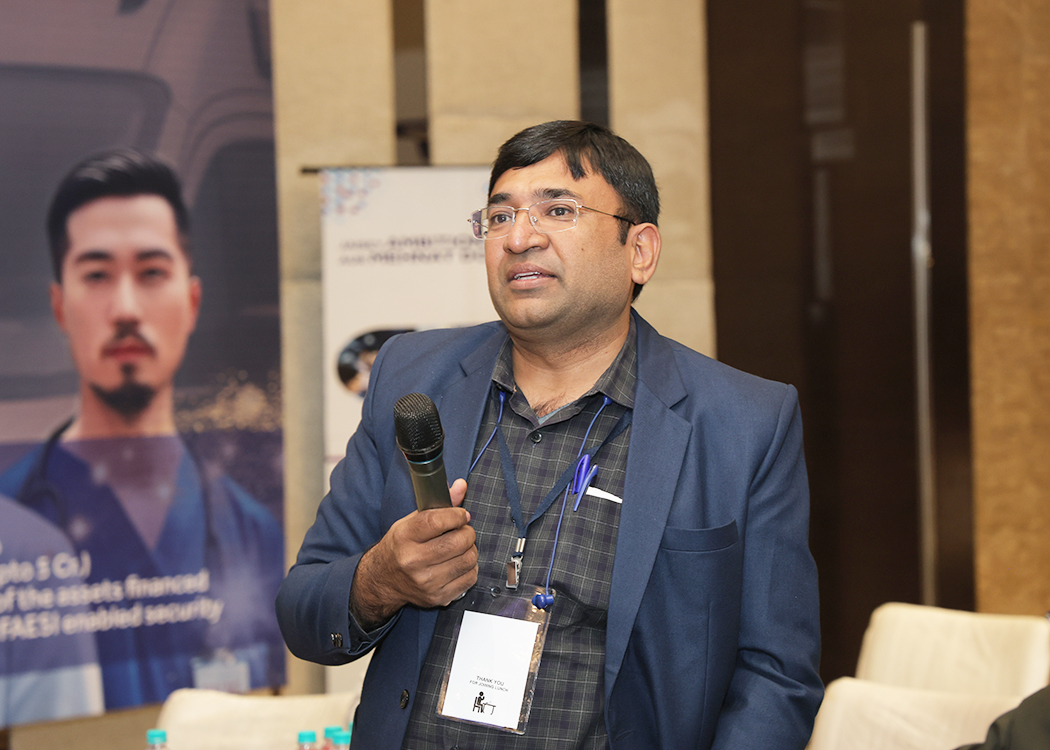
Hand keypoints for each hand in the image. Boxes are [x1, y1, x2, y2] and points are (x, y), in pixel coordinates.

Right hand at [350, 479, 476, 628]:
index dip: (456, 515)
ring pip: (468, 559)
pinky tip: (458, 563)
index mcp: (404, 537)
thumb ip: (439, 504)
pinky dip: (470, 568)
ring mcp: (426, 582)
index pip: (437, 521)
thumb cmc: (400, 546)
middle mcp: (413, 561)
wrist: (384, 579)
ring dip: (470, 549)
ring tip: (460, 547)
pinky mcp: (438, 597)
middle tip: (462, 530)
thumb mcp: (412, 521)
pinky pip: (470, 578)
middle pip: (457, 542)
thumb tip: (462, 485)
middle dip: (467, 532)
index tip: (461, 515)